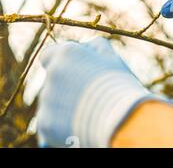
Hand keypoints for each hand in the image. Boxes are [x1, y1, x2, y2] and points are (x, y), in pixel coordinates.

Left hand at [37, 37, 166, 146]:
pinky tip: (80, 128)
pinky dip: (61, 128)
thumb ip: (93, 47)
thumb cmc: (121, 86)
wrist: (123, 118)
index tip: (72, 74)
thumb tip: (83, 49)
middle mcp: (53, 74)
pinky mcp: (46, 124)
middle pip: (53, 82)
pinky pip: (50, 125)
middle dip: (66, 89)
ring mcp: (47, 100)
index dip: (60, 65)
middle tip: (89, 99)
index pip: (48, 56)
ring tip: (91, 115)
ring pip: (53, 104)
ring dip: (65, 108)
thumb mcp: (112, 57)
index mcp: (67, 54)